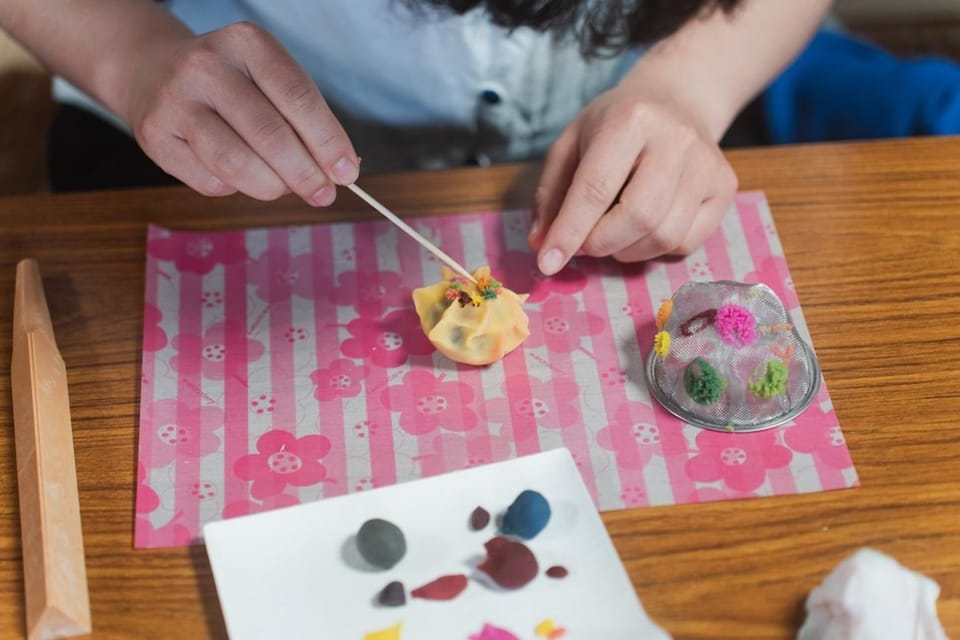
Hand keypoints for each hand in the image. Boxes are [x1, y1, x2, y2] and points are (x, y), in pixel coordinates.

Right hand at [119, 22, 358, 203]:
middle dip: (305, 174)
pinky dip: (235, 188)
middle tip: (323, 195)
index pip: (298, 97)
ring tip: (284, 188)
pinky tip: (239, 175)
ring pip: (235, 163)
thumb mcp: (269, 81)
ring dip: (272, 187)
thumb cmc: (232, 84)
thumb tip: (337, 173)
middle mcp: (207, 67)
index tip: (348, 173)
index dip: (328, 141)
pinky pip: (210, 180)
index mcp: (247, 43)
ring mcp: (176, 101)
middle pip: (269, 134)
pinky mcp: (156, 137)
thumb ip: (304, 121)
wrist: (153, 71)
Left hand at [528, 85, 736, 274]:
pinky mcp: (725, 187)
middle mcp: (675, 139)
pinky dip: (655, 249)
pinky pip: (687, 242)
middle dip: (601, 244)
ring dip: (627, 251)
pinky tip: (643, 228)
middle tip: (584, 244)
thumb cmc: (615, 125)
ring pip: (664, 236)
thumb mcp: (571, 144)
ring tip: (612, 233)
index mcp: (630, 120)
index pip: (595, 189)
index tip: (548, 264)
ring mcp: (707, 164)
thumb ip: (551, 195)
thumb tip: (542, 245)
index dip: (569, 232)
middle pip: (638, 217)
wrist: (676, 99)